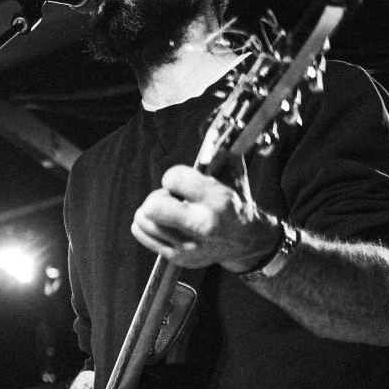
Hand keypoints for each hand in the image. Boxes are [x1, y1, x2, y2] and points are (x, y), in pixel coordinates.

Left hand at [131, 165, 281, 271]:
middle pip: (152, 205)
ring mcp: (189, 245)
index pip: (173, 178)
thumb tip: (208, 130)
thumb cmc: (235, 201)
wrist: (247, 242)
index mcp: (217, 199)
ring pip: (144, 220)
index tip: (182, 183)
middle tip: (170, 199)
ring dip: (151, 211)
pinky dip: (145, 224)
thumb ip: (218, 151)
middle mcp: (203, 224)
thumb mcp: (233, 172)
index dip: (174, 177)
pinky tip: (161, 221)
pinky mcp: (178, 258)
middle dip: (158, 197)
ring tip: (168, 211)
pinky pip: (142, 233)